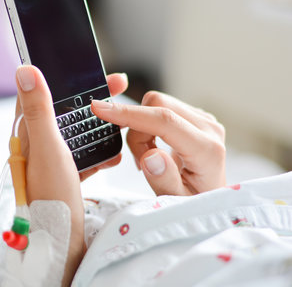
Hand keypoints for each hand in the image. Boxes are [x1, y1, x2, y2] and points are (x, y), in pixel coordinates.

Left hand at [13, 66, 125, 284]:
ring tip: (119, 116)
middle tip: (116, 85)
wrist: (59, 239)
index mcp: (25, 132)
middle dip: (87, 96)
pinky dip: (98, 151)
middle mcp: (35, 144)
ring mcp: (49, 160)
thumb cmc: (51, 192)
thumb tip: (24, 69)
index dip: (57, 75)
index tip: (84, 66)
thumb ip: (38, 109)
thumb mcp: (47, 146)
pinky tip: (114, 155)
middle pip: (61, 110)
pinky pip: (82, 155)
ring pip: (74, 132)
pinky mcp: (63, 175)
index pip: (38, 92)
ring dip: (95, 122)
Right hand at [91, 91, 225, 195]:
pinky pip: (161, 109)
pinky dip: (149, 127)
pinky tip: (156, 149)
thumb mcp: (175, 203)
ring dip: (142, 129)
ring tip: (150, 158)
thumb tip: (151, 155)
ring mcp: (204, 120)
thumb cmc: (191, 204)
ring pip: (157, 105)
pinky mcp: (196, 116)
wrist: (207, 198)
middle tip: (140, 161)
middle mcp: (209, 129)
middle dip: (137, 130)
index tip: (99, 109)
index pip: (164, 121)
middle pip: (157, 106)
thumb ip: (164, 180)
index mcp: (207, 151)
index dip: (129, 113)